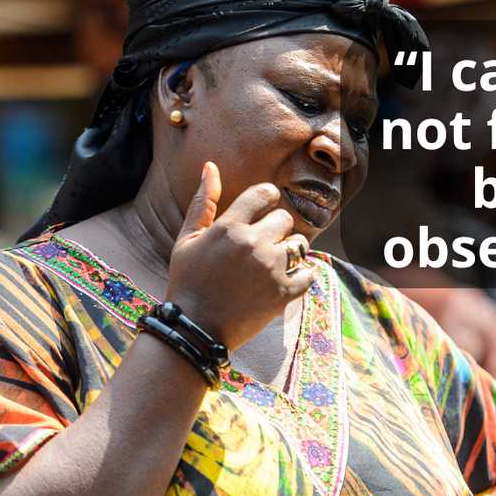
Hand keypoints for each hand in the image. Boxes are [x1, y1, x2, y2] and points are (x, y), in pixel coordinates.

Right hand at [166, 162, 315, 349]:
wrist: (195, 329)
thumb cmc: (187, 282)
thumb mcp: (187, 239)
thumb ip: (202, 201)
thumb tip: (210, 165)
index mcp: (230, 226)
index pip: (265, 193)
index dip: (266, 200)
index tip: (261, 212)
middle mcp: (254, 244)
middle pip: (285, 218)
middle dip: (275, 229)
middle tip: (261, 246)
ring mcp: (271, 269)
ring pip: (300, 244)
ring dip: (290, 251)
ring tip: (272, 264)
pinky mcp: (284, 293)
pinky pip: (309, 274)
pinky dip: (300, 277)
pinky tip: (283, 281)